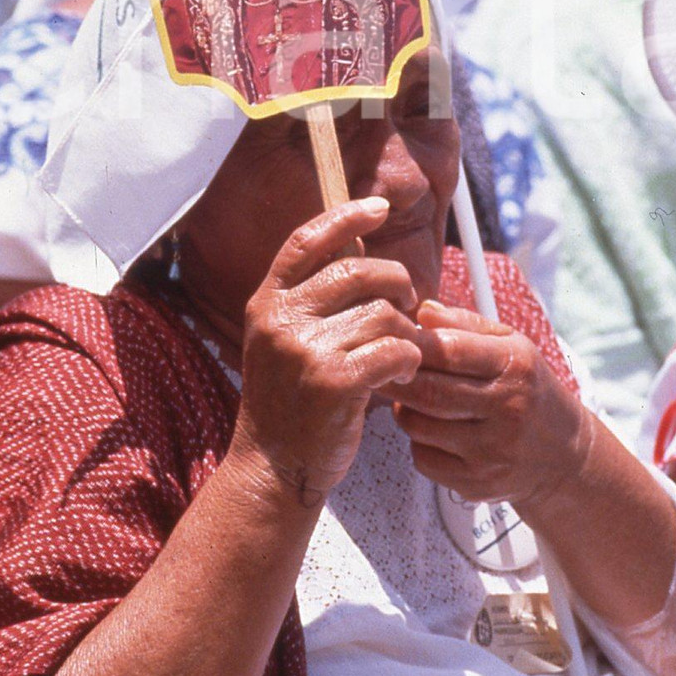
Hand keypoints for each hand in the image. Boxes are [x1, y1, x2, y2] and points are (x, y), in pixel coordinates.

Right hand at [231, 197, 422, 506]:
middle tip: (406, 307)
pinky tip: (399, 375)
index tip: (379, 208)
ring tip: (402, 353)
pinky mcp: (334, 382)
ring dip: (405, 331)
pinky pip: (394, 349)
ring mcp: (305, 350)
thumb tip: (359, 251)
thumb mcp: (283, 340)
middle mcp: (281, 319)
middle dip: (395, 285)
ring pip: (383, 313)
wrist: (274, 468)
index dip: (346, 217)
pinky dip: (407, 359)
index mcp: (268, 302)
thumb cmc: (290, 403)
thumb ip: (311, 300)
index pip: (308, 240)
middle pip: (359, 272)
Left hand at [392, 300, 590, 512]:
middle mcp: (508, 410)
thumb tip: (423, 311)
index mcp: (516, 366)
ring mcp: (493, 452)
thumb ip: (465, 324)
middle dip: (398, 379)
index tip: (396, 340)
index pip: (450, 350)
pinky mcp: (478, 483)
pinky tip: (433, 430)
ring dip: (404, 409)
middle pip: (429, 392)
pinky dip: (417, 441)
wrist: (564, 455)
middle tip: (385, 369)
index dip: (413, 344)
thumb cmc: (530, 391)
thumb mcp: (511, 345)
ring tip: (413, 397)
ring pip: (419, 427)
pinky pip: (423, 459)